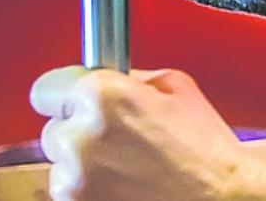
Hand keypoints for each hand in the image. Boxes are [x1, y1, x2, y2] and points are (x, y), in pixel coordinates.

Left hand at [30, 66, 252, 200]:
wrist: (218, 198)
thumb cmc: (204, 149)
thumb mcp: (175, 87)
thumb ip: (128, 78)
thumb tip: (104, 77)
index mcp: (101, 96)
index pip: (47, 87)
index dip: (66, 94)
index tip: (76, 101)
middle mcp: (79, 138)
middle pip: (53, 129)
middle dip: (79, 131)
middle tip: (119, 139)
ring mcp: (74, 181)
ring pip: (60, 166)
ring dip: (83, 166)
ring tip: (127, 167)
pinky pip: (71, 193)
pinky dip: (91, 191)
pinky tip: (126, 185)